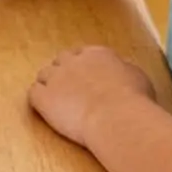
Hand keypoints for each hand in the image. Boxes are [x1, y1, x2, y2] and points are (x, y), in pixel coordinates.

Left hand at [29, 46, 156, 147]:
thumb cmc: (133, 101)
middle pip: (60, 60)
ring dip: (49, 85)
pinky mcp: (44, 97)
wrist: (116, 118)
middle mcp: (73, 61)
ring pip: (44, 74)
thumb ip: (124, 69)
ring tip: (56, 99)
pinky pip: (33, 92)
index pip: (81, 53)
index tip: (84, 76)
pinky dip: (38, 99)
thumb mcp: (137, 76)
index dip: (81, 65)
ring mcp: (56, 78)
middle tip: (69, 88)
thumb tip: (122, 69)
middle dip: (63, 72)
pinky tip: (45, 108)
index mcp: (96, 54)